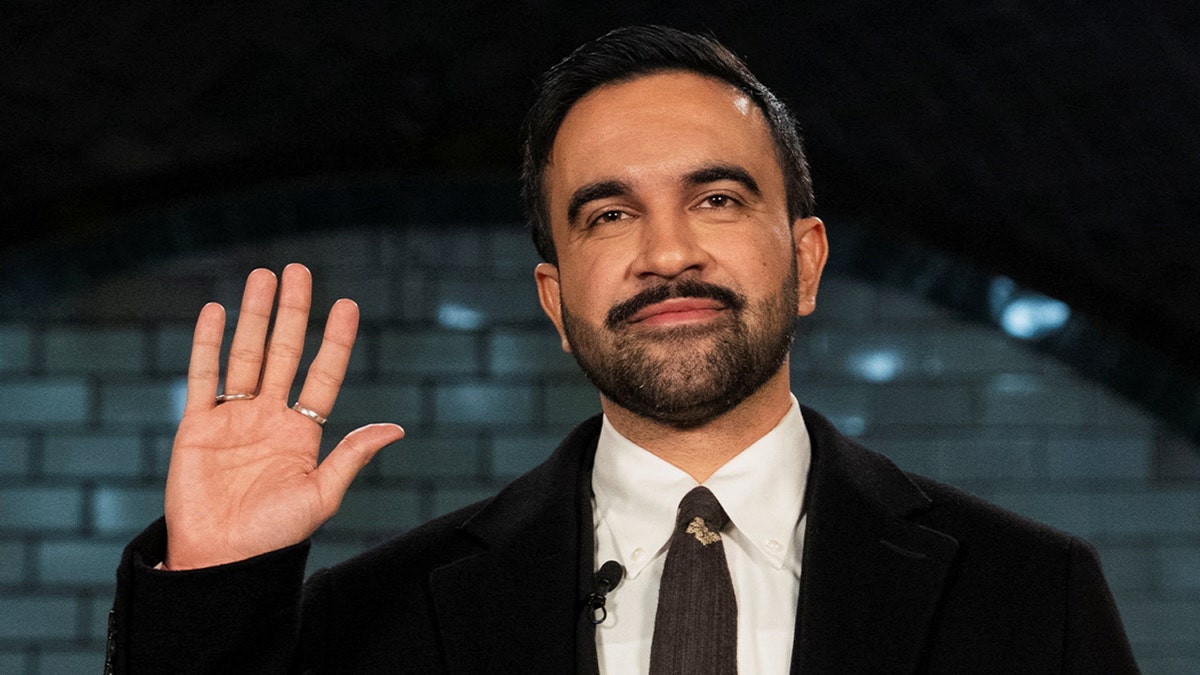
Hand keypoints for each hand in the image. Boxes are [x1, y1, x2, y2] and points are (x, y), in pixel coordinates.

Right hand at [163, 263, 403, 569]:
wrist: (219, 562)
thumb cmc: (273, 538)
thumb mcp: (321, 495)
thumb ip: (352, 456)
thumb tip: (396, 428)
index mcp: (302, 433)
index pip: (322, 375)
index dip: (335, 341)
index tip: (348, 305)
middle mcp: (269, 419)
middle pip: (283, 353)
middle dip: (292, 312)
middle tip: (299, 270)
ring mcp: (233, 419)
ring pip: (246, 355)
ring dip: (254, 316)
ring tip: (263, 276)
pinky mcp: (196, 427)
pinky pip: (203, 377)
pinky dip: (207, 343)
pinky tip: (215, 311)